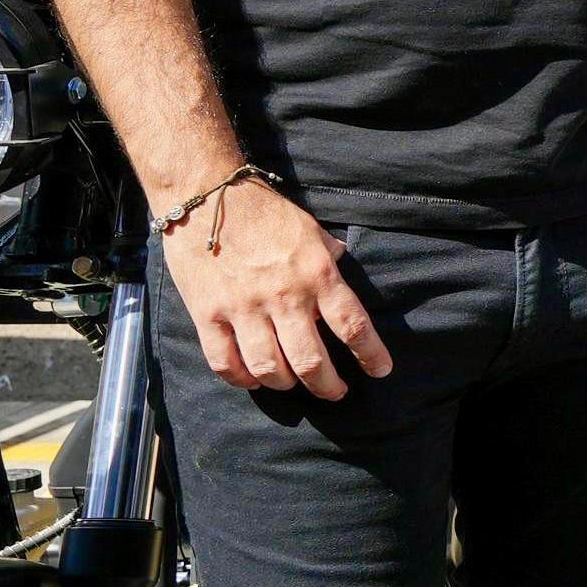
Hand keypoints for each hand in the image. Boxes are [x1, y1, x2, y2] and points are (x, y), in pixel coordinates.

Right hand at [164, 179, 391, 400]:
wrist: (206, 195)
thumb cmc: (264, 212)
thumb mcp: (310, 230)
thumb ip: (328, 257)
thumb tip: (342, 271)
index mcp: (317, 274)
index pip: (353, 326)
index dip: (370, 355)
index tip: (379, 371)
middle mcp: (283, 296)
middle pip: (311, 361)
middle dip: (328, 386)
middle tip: (335, 391)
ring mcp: (243, 308)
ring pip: (269, 368)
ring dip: (286, 384)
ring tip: (294, 383)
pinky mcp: (207, 314)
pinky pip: (225, 362)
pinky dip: (241, 379)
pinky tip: (253, 378)